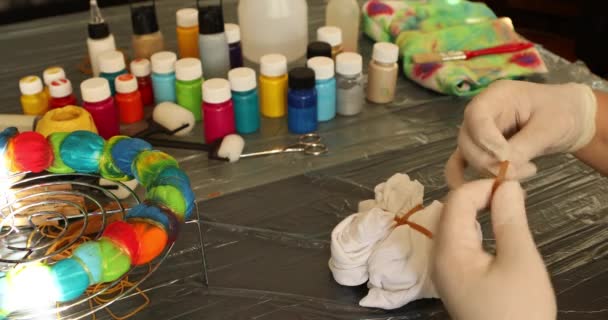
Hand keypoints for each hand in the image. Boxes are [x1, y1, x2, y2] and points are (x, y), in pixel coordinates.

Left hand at [433, 180, 555, 319]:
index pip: (456, 200)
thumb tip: (507, 185)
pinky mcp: (453, 279)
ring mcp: (443, 269)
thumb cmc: (518, 309)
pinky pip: (457, 242)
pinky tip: (491, 231)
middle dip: (478, 196)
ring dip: (475, 211)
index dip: (483, 186)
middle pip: (450, 211)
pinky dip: (473, 229)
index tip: (513, 186)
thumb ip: (510, 220)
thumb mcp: (520, 261)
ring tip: (505, 208)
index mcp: (448, 250)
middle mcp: (437, 256)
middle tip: (511, 195)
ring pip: (452, 226)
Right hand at [445, 80, 596, 187]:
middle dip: (491, 161)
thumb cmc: (563, 114)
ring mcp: (477, 132)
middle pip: (467, 140)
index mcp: (496, 96)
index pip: (476, 116)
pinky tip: (489, 187)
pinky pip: (463, 164)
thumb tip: (504, 166)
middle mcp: (480, 113)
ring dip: (492, 171)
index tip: (506, 158)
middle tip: (524, 170)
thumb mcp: (550, 126)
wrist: (569, 119)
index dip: (486, 140)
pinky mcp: (479, 149)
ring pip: (468, 156)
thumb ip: (524, 145)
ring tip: (526, 171)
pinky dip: (470, 178)